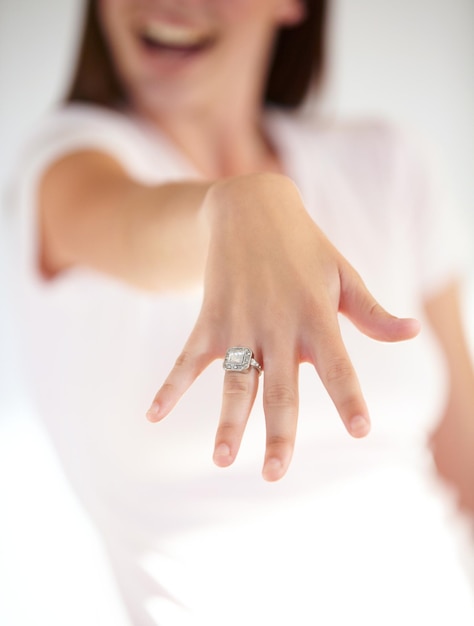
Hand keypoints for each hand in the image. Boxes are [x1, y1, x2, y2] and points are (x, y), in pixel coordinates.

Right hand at [147, 173, 419, 480]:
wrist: (249, 208)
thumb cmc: (305, 247)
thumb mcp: (343, 274)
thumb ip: (372, 312)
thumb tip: (413, 333)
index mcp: (316, 316)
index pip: (339, 365)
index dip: (349, 397)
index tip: (361, 431)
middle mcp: (277, 326)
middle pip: (280, 388)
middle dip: (279, 433)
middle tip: (275, 474)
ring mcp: (239, 325)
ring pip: (233, 382)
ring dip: (227, 421)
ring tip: (222, 460)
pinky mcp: (210, 321)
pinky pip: (188, 359)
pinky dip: (170, 386)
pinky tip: (153, 415)